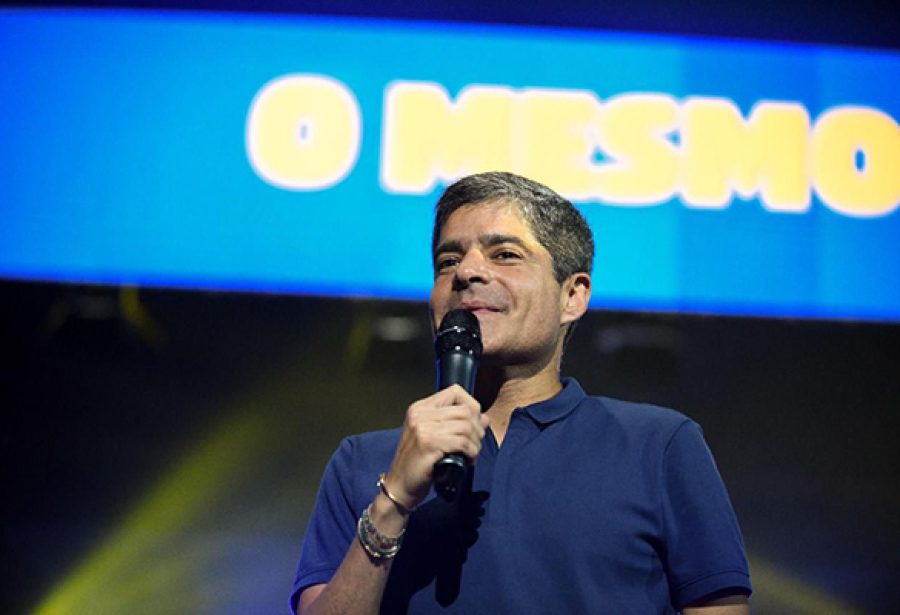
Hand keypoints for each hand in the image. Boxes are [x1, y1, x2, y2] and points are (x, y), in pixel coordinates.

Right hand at [383, 385, 488, 510]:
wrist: (399, 486)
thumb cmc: (417, 464)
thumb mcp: (435, 438)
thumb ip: (457, 424)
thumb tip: (484, 418)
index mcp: (420, 408)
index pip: (456, 392)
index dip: (472, 407)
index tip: (474, 425)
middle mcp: (420, 414)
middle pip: (465, 410)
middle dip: (477, 429)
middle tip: (475, 444)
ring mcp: (423, 428)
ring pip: (466, 426)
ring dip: (475, 443)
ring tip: (471, 454)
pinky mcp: (428, 443)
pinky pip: (462, 441)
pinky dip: (471, 452)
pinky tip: (468, 460)